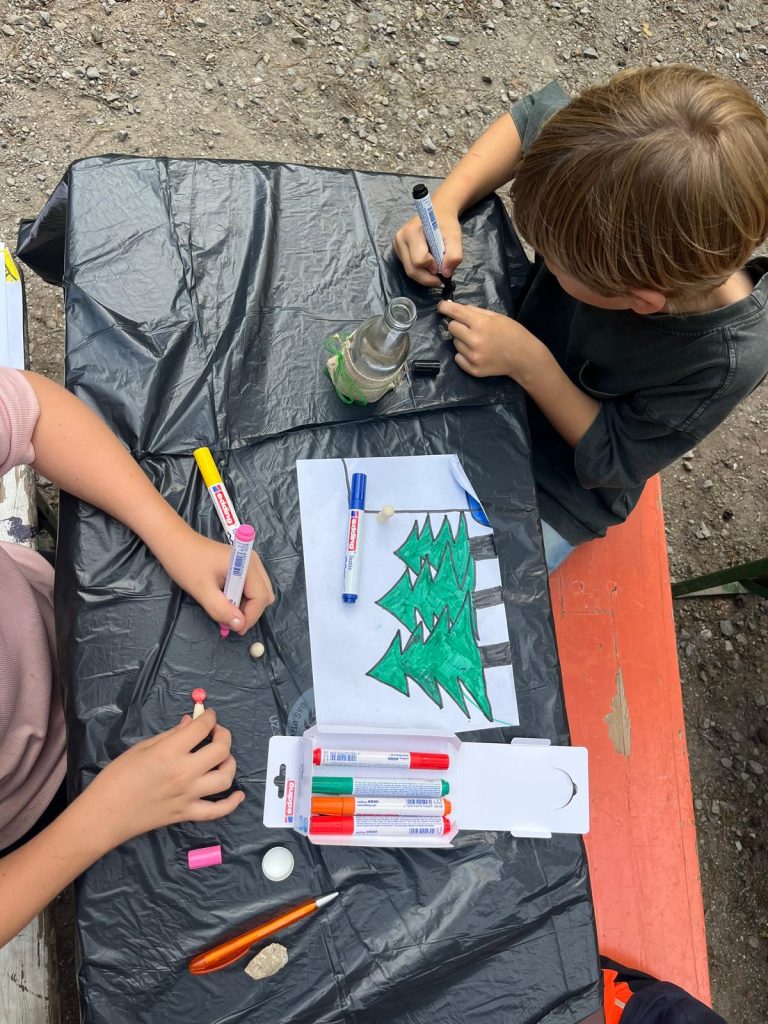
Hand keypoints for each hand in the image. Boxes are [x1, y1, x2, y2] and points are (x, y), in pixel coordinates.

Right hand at [83, 709, 242, 847]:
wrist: (105, 815)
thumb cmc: (116, 777)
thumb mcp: (141, 747)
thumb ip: (171, 735)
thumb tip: (191, 723)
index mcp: (170, 752)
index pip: (201, 728)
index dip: (210, 717)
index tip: (209, 715)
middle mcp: (184, 773)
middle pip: (220, 750)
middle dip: (223, 735)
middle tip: (216, 732)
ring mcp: (188, 795)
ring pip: (225, 778)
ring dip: (229, 763)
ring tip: (223, 757)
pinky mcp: (187, 814)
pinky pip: (217, 811)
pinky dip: (232, 803)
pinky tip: (239, 794)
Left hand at [157, 529, 273, 634]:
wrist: (174, 542)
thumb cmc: (186, 562)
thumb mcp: (202, 589)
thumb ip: (221, 609)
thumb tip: (239, 625)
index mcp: (247, 565)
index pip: (261, 597)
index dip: (250, 617)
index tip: (233, 629)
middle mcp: (253, 562)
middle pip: (264, 595)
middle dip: (250, 612)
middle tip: (229, 620)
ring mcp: (249, 563)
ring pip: (259, 593)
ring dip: (245, 606)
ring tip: (224, 609)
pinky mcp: (242, 565)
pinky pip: (250, 588)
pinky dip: (241, 598)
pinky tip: (224, 599)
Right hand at [393, 204, 462, 286]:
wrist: (438, 213)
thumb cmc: (446, 223)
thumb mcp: (455, 237)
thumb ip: (454, 255)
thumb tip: (446, 274)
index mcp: (411, 232)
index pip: (419, 260)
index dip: (433, 267)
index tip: (443, 263)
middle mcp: (400, 240)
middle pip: (412, 270)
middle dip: (428, 277)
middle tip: (441, 275)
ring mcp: (397, 246)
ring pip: (410, 272)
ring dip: (425, 275)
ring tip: (436, 267)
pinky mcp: (400, 252)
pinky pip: (409, 268)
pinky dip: (421, 271)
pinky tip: (429, 265)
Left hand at [438, 299, 543, 379]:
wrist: (524, 358)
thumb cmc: (512, 333)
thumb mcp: (496, 316)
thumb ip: (475, 311)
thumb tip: (455, 307)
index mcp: (481, 324)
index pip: (455, 312)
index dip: (445, 308)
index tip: (441, 306)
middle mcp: (474, 340)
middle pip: (451, 327)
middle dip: (458, 325)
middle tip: (471, 327)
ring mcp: (473, 357)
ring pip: (455, 343)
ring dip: (462, 340)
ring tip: (479, 341)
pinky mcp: (473, 369)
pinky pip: (458, 357)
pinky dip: (464, 354)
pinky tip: (478, 352)